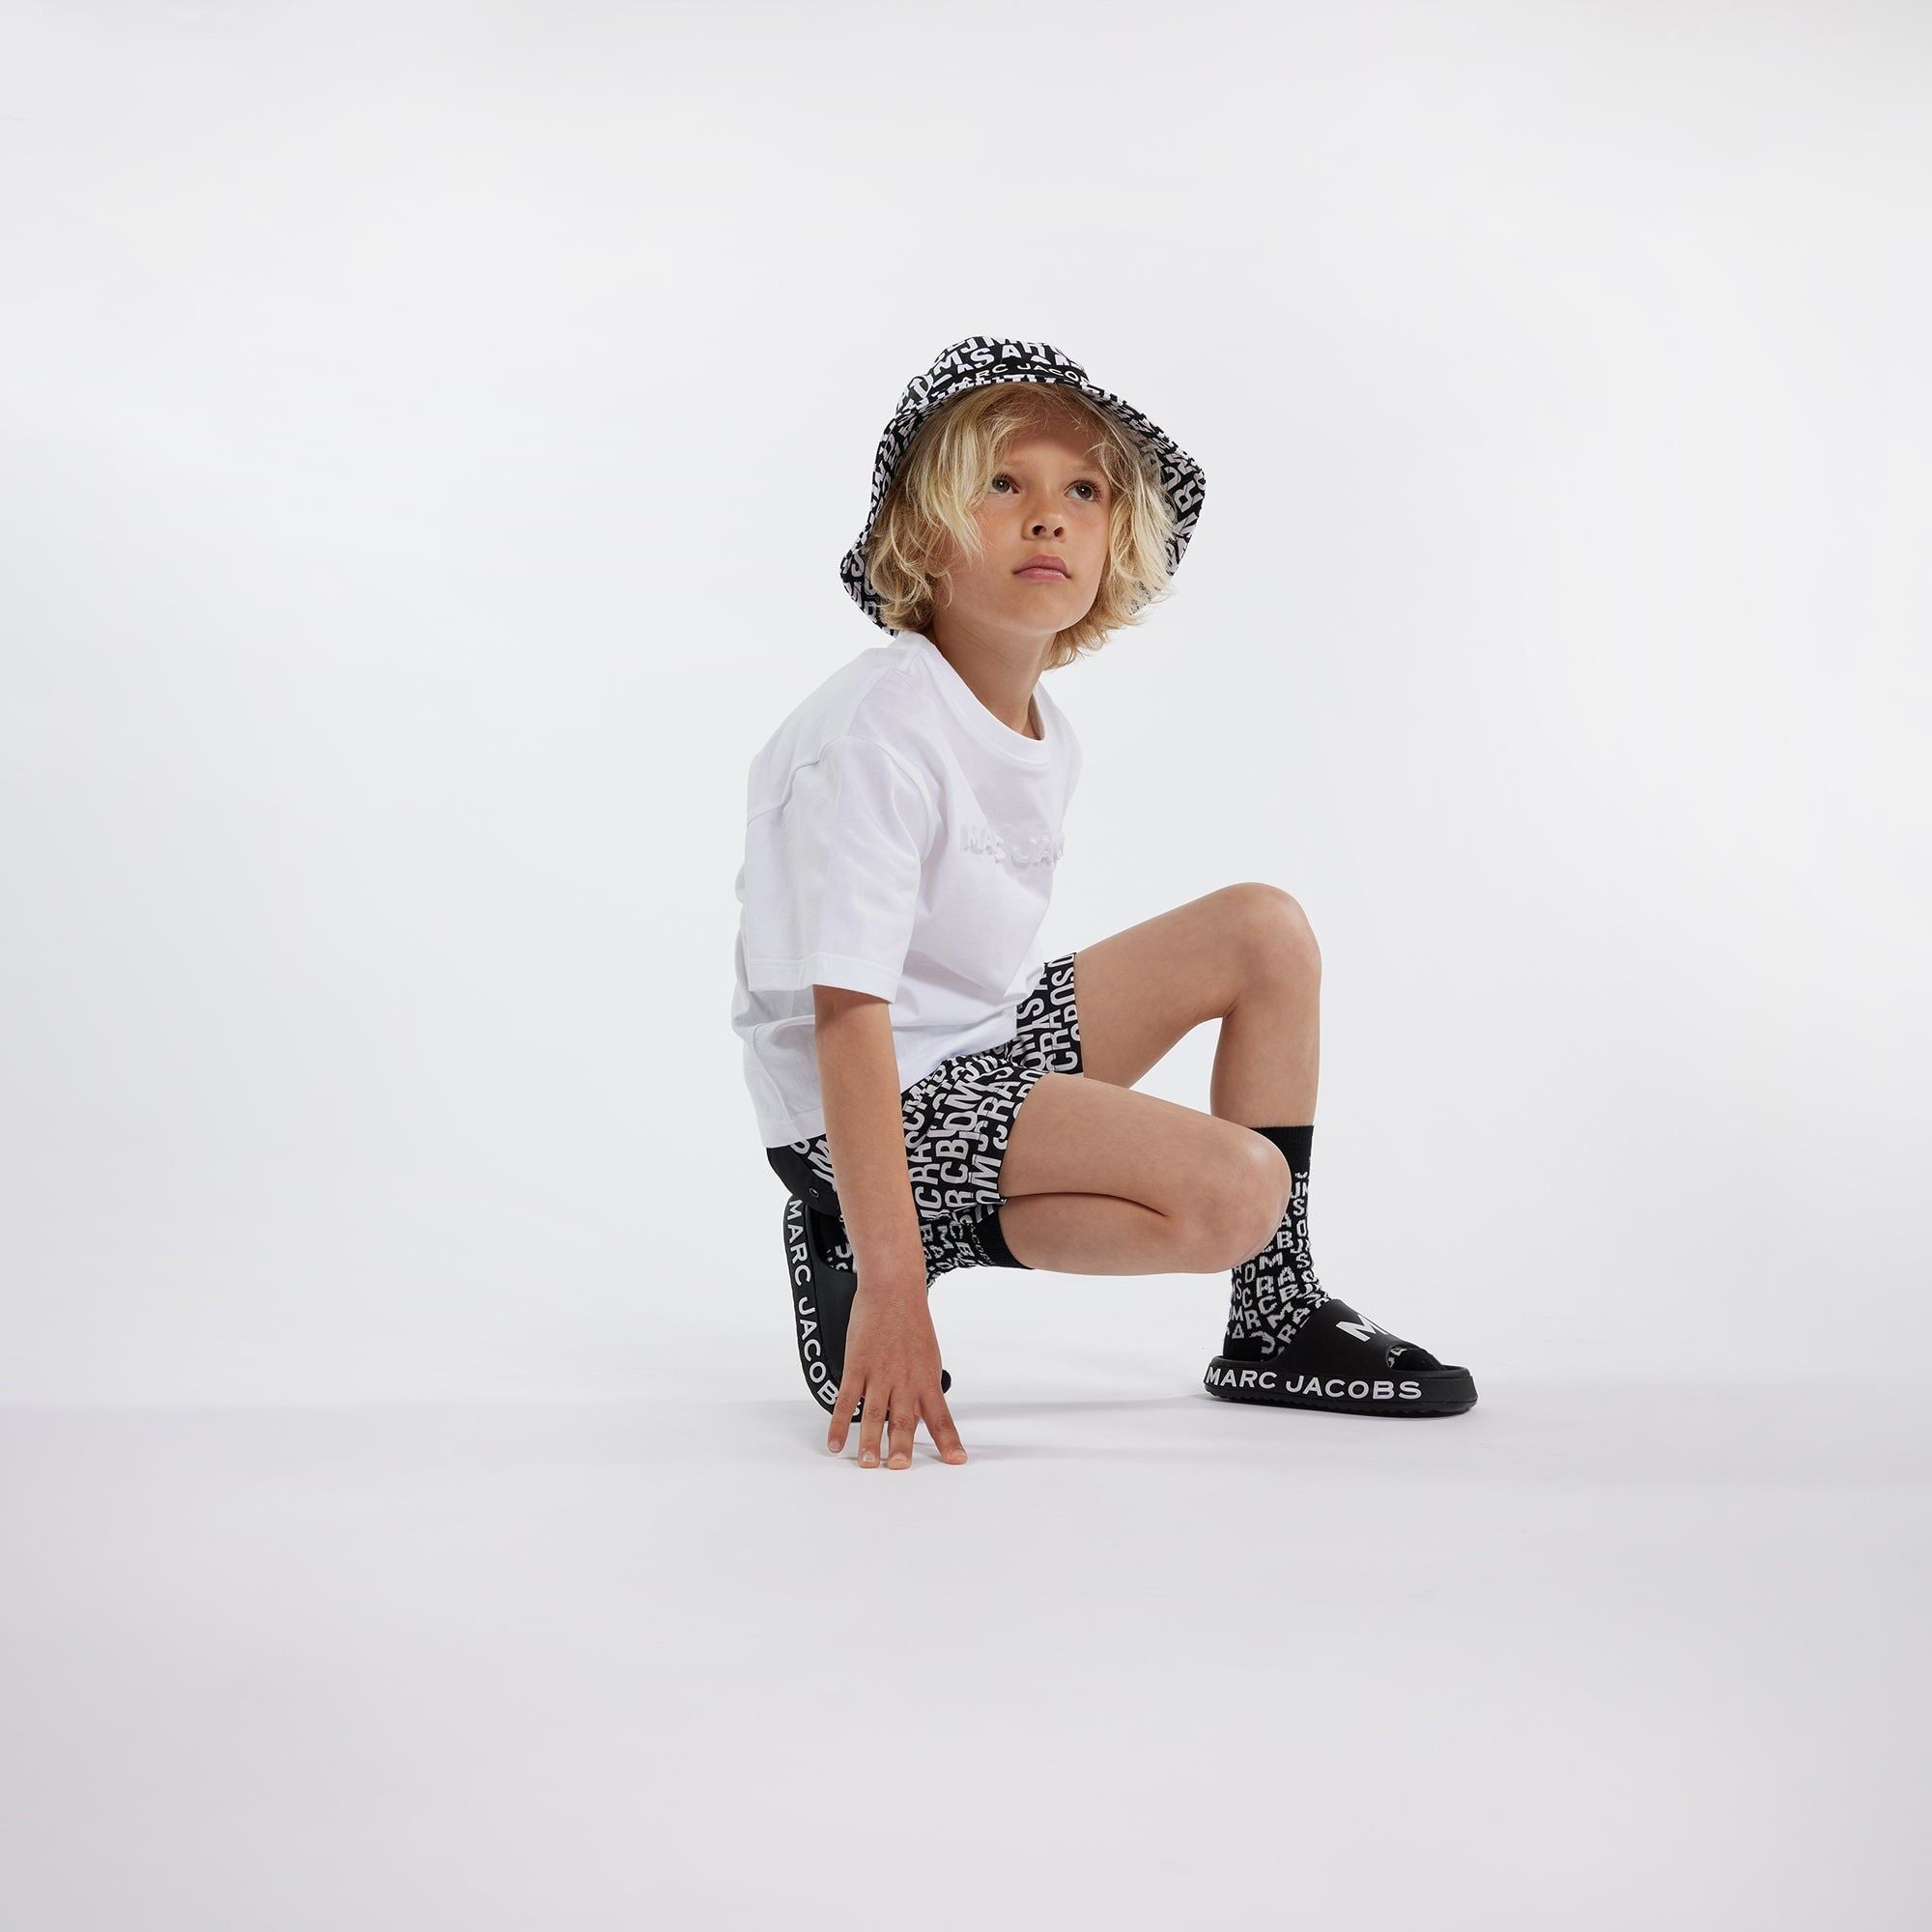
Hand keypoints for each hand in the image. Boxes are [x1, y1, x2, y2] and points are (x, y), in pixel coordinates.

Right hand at [827, 1277, 967, 1469]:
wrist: (893, 1289)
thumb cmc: (912, 1323)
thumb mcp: (928, 1357)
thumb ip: (923, 1389)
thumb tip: (923, 1418)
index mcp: (927, 1379)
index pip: (941, 1416)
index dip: (948, 1441)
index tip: (957, 1461)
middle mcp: (905, 1380)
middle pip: (905, 1419)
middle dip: (902, 1445)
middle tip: (899, 1468)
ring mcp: (879, 1374)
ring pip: (874, 1413)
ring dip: (870, 1441)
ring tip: (868, 1464)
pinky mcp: (856, 1366)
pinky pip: (846, 1399)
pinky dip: (839, 1423)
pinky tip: (835, 1444)